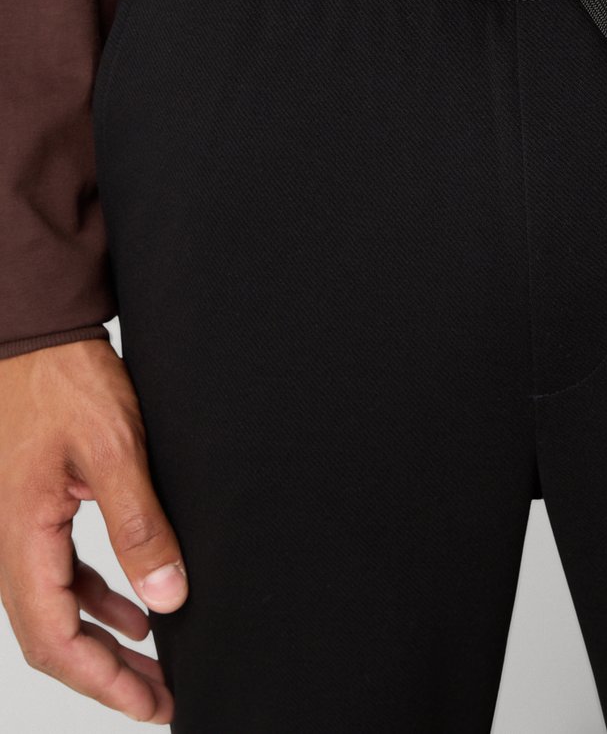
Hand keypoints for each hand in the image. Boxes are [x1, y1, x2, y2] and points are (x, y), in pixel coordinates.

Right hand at [0, 337, 187, 723]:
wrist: (41, 335)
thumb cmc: (66, 380)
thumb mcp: (113, 449)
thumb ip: (137, 524)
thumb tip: (165, 596)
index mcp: (22, 534)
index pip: (52, 636)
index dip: (100, 680)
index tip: (149, 702)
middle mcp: (14, 538)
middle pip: (51, 634)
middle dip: (105, 674)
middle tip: (158, 699)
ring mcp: (24, 524)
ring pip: (58, 606)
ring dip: (104, 641)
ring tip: (152, 667)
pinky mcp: (41, 507)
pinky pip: (63, 571)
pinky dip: (97, 598)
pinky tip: (133, 607)